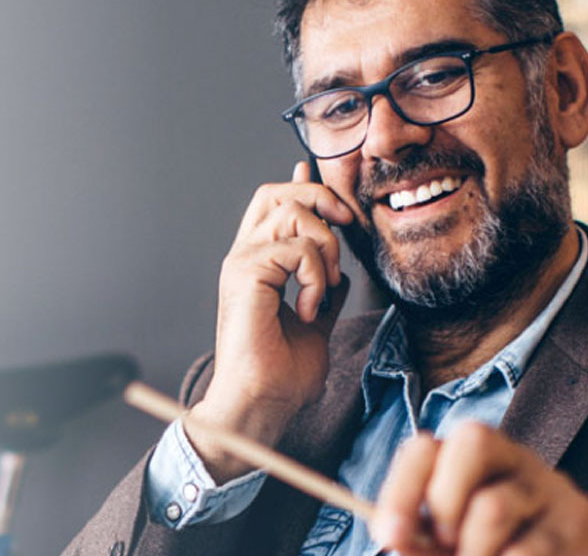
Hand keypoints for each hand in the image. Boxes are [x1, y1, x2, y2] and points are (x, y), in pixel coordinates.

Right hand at [184, 161, 355, 480]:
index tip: (323, 184)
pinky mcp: (245, 274)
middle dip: (320, 200)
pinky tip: (309, 309)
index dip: (301, 186)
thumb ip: (324, 294)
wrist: (262, 403)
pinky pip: (296, 249)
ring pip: (293, 213)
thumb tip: (340, 275)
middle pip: (278, 194)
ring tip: (323, 288)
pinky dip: (315, 277)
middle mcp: (245, 258)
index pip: (273, 206)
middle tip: (346, 228)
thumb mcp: (316, 325)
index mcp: (258, 266)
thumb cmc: (280, 376)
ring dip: (324, 247)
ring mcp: (242, 263)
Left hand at [373, 423, 587, 555]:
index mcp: (474, 460)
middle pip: (471, 442)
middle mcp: (518, 460)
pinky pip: (525, 549)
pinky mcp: (580, 522)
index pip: (425, 447)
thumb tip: (394, 534)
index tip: (388, 533)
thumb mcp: (451, 545)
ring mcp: (554, 488)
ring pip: (493, 507)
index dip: (401, 488)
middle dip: (442, 503)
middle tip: (446, 543)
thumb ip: (420, 539)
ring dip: (473, 552)